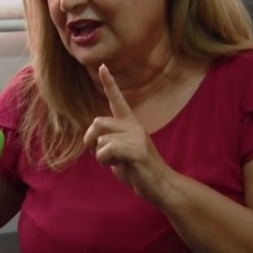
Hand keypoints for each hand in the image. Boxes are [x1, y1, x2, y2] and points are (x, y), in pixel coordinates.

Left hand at [83, 64, 177, 206]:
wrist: (161, 186)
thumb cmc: (138, 170)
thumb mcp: (119, 153)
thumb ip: (107, 142)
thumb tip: (91, 139)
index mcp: (130, 125)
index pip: (118, 101)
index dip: (110, 84)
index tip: (102, 66)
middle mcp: (134, 126)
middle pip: (97, 123)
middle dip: (90, 141)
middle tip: (101, 155)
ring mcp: (137, 136)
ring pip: (101, 139)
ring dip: (100, 156)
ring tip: (115, 162)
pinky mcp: (138, 149)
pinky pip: (107, 149)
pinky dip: (105, 160)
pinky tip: (118, 165)